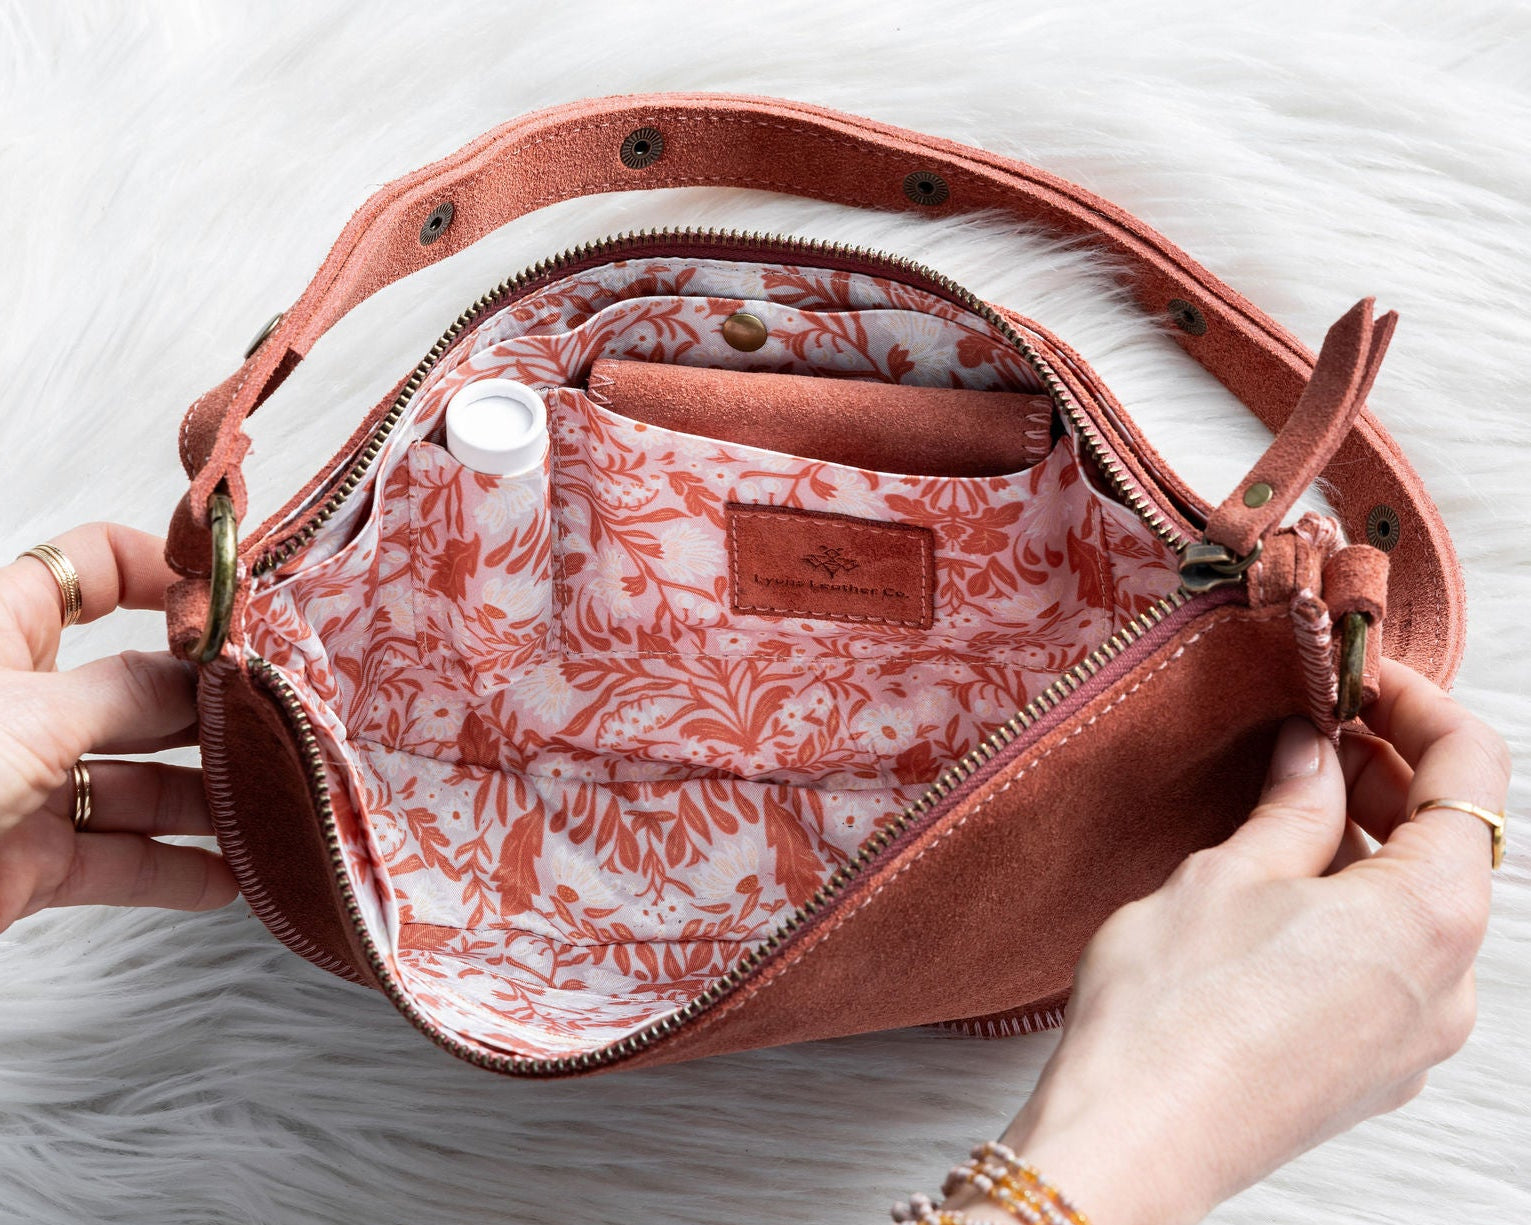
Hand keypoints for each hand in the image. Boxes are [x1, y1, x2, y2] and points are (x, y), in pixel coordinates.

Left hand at [0, 523, 237, 933]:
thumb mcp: (31, 717)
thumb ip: (131, 691)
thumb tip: (209, 671)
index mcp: (3, 634)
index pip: (93, 568)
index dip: (165, 574)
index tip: (240, 605)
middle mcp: (22, 701)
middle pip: (139, 686)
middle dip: (211, 706)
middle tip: (288, 721)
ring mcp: (28, 783)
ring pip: (140, 779)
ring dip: (207, 798)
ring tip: (278, 808)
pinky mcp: (29, 860)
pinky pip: (119, 859)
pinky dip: (175, 872)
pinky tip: (233, 880)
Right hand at [954, 659, 1508, 1224]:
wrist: (1136, 1141)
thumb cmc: (1174, 1014)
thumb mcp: (1228, 872)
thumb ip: (1294, 803)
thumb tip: (1314, 752)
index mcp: (1431, 914)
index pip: (1472, 771)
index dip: (1419, 706)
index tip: (1362, 680)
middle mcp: (1450, 983)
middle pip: (1454, 844)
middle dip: (1390, 775)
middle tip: (1311, 734)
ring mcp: (1415, 1038)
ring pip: (1419, 908)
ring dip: (1368, 844)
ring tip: (1282, 811)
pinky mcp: (1372, 1069)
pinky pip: (1390, 965)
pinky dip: (1354, 909)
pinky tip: (1279, 892)